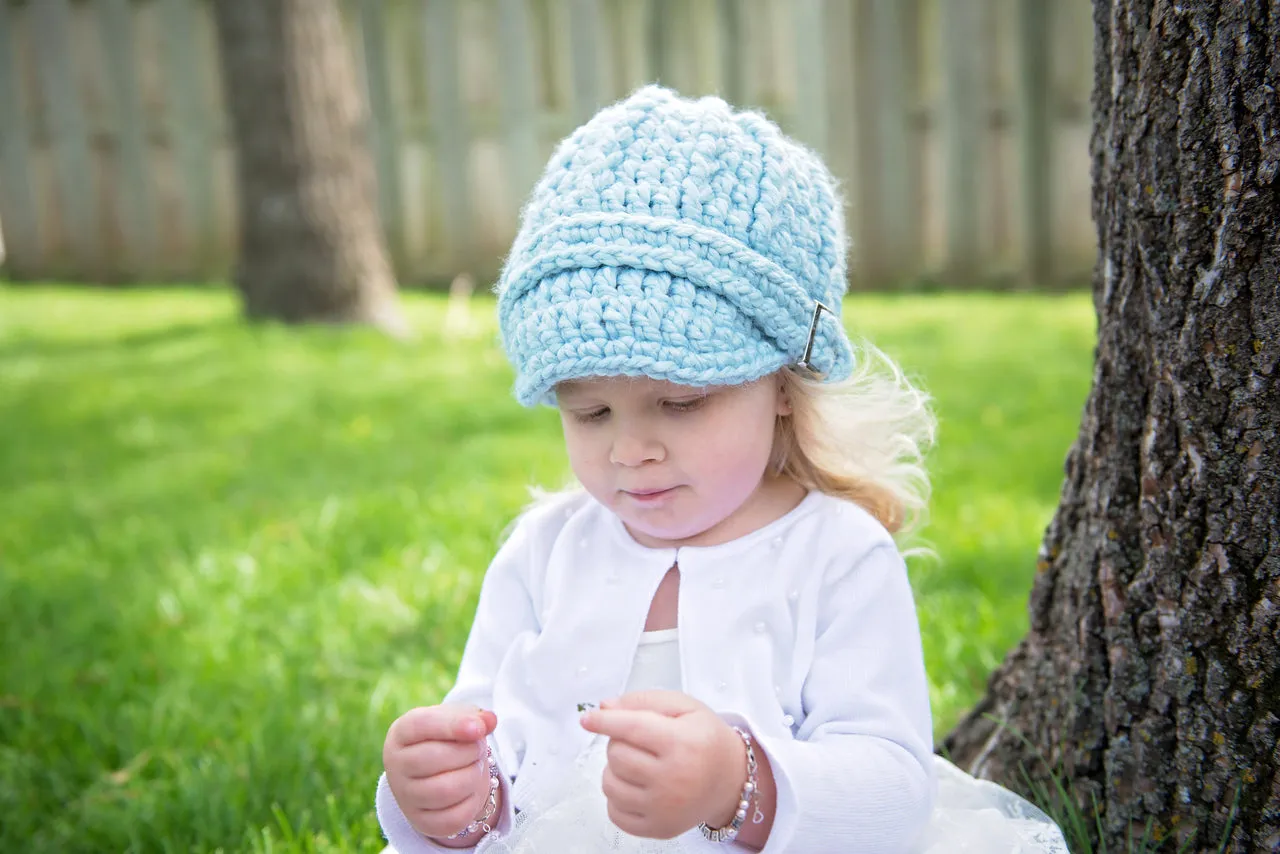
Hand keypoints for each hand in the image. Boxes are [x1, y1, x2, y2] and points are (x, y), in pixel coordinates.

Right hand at [383, 704, 498, 839]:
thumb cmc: (447, 739)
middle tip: (478, 748)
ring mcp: (406, 797)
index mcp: (401, 733)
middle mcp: (396, 766)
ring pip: (446, 790)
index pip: (422, 725)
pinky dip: (472, 803)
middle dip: (468, 752)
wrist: (438, 772)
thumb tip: (489, 720)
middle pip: (436, 759)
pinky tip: (470, 789)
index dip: (453, 726)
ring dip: (473, 776)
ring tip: (474, 767)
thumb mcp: (457, 720)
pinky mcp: (421, 822)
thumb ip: (475, 717)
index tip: (478, 729)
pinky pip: (454, 817)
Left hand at [579, 690, 747, 839]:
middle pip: (617, 755)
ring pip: (610, 783)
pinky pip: (614, 812)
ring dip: (615, 769)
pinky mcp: (658, 828)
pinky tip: (636, 786)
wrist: (730, 781)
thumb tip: (605, 708)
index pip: (631, 728)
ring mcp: (664, 808)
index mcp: (682, 743)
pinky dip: (618, 796)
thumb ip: (644, 701)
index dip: (604, 721)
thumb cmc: (705, 740)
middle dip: (619, 742)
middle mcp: (674, 779)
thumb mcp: (685, 707)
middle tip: (640, 742)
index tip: (587, 719)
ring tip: (638, 763)